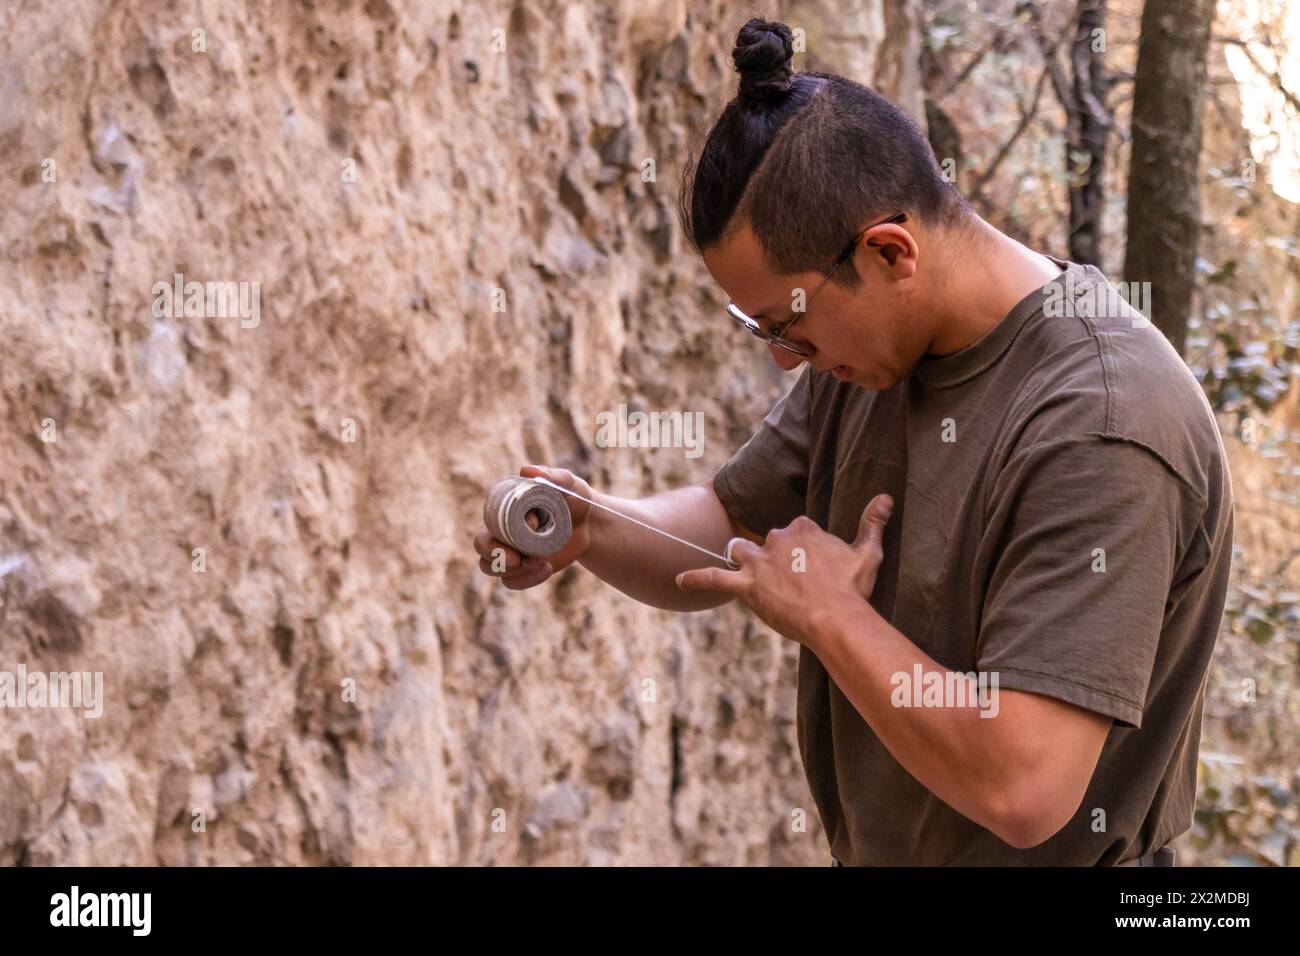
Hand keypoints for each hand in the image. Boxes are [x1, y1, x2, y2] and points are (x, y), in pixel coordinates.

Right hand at [474, 465, 594, 589]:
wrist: (588, 525)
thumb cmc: (573, 499)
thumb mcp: (569, 485)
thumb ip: (553, 476)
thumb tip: (527, 471)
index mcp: (505, 509)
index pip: (491, 521)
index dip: (504, 528)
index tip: (534, 523)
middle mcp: (501, 531)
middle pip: (481, 547)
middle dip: (496, 555)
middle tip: (519, 559)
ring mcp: (510, 551)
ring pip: (490, 568)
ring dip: (513, 571)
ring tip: (542, 563)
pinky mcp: (522, 569)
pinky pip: (510, 581)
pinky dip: (526, 580)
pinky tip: (546, 569)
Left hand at [675, 494, 893, 646]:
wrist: (835, 619)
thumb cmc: (853, 588)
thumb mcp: (867, 552)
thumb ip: (873, 522)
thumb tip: (886, 498)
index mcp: (803, 528)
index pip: (795, 529)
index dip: (803, 549)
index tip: (814, 566)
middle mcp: (777, 539)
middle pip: (768, 540)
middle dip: (775, 557)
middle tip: (792, 581)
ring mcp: (759, 563)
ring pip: (740, 552)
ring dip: (742, 560)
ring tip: (749, 573)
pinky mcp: (747, 587)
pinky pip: (715, 579)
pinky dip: (696, 579)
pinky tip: (679, 581)